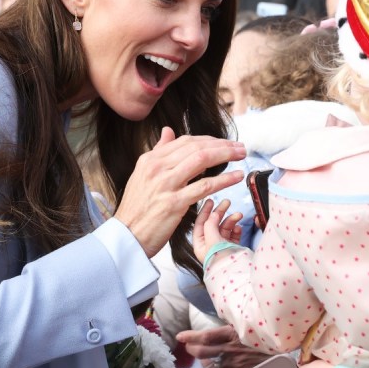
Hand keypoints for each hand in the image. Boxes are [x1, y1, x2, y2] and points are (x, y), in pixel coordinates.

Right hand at [116, 127, 245, 257]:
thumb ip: (158, 152)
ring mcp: (166, 184)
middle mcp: (158, 168)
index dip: (209, 140)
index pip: (185, 141)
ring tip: (242, 156)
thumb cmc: (137, 208)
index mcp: (150, 159)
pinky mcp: (175, 203)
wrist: (126, 236)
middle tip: (239, 147)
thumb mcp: (142, 175)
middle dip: (222, 145)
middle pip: (196, 147)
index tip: (225, 143)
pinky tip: (237, 176)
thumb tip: (168, 131)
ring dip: (226, 155)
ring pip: (202, 160)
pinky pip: (205, 186)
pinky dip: (224, 180)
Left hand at [176, 325, 271, 367]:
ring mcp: (234, 364)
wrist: (281, 351)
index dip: (190, 336)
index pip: (205, 336)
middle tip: (188, 345)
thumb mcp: (247, 322)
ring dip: (202, 360)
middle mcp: (230, 350)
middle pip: (202, 352)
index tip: (180, 336)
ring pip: (209, 365)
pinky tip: (214, 366)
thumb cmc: (265, 332)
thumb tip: (221, 318)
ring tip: (201, 356)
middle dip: (191, 348)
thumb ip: (232, 323)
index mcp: (231, 334)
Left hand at [192, 198, 241, 261]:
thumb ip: (211, 225)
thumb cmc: (221, 261)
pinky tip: (239, 227)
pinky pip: (233, 235)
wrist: (236, 275)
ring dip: (231, 220)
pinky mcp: (233, 248)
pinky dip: (236, 229)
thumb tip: (213, 214)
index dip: (205, 211)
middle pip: (213, 224)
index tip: (211, 200)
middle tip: (227, 202)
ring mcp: (222, 246)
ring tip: (239, 215)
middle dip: (220, 212)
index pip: (200, 224)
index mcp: (201, 245)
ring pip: (225, 228)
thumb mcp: (212, 241)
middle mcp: (210, 245)